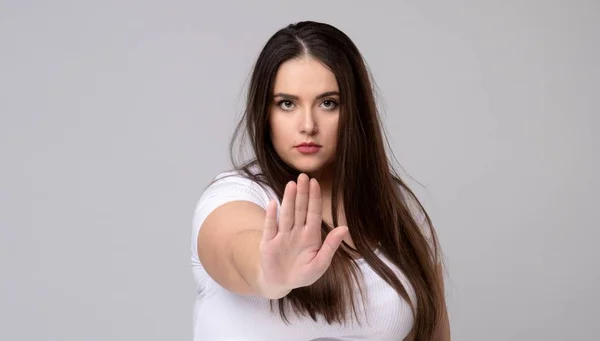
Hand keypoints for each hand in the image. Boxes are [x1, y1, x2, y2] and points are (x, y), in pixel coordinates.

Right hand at [257, 173, 348, 298]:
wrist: (281, 283)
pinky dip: (271, 216)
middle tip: (303, 176)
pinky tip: (273, 203)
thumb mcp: (320, 263)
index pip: (313, 213)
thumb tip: (345, 228)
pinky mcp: (268, 242)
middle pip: (300, 209)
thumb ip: (331, 246)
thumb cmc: (303, 273)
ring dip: (289, 200)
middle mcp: (296, 232)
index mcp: (311, 236)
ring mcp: (282, 236)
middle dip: (302, 193)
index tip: (315, 183)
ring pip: (286, 214)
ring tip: (291, 185)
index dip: (314, 198)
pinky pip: (270, 227)